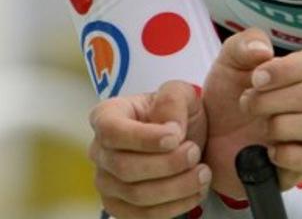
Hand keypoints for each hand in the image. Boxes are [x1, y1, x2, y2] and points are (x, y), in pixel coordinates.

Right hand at [88, 79, 211, 217]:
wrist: (183, 142)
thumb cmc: (175, 115)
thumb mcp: (180, 93)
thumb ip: (173, 99)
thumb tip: (169, 127)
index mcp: (106, 116)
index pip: (112, 131)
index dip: (143, 138)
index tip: (175, 136)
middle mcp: (99, 151)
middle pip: (124, 167)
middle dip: (166, 164)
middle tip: (194, 153)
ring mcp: (106, 182)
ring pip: (135, 195)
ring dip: (175, 187)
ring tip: (202, 173)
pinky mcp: (120, 207)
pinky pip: (143, 216)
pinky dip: (174, 207)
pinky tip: (195, 191)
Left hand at [201, 28, 301, 196]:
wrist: (209, 141)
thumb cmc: (226, 98)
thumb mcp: (227, 64)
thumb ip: (244, 45)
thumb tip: (264, 51)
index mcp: (297, 76)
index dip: (287, 69)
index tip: (256, 77)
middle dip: (272, 100)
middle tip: (245, 104)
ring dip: (283, 125)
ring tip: (258, 128)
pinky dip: (291, 155)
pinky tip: (268, 152)